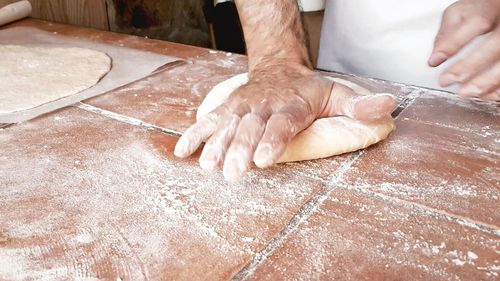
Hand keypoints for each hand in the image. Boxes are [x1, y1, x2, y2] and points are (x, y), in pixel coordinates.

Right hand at [174, 63, 396, 180]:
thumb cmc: (309, 90)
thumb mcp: (338, 94)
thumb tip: (388, 107)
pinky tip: (182, 153)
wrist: (279, 69)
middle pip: (250, 128)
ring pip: (227, 126)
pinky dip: (194, 136)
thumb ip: (360, 105)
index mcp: (292, 105)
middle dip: (239, 149)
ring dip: (216, 146)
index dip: (272, 140)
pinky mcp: (227, 109)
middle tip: (232, 172)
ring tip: (207, 166)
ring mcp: (242, 107)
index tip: (262, 159)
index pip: (282, 123)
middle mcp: (263, 105)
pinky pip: (208, 121)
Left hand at [428, 0, 499, 100]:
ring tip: (466, 92)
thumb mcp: (461, 13)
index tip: (434, 60)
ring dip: (488, 81)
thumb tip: (435, 57)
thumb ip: (447, 33)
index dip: (454, 43)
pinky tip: (486, 95)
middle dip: (470, 65)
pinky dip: (499, 88)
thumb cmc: (482, 12)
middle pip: (496, 43)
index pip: (477, 21)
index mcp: (492, 7)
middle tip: (447, 81)